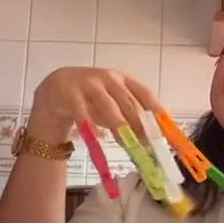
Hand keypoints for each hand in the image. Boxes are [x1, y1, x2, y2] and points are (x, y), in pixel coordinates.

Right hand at [31, 66, 159, 142]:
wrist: (56, 87)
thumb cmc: (92, 99)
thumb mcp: (113, 103)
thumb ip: (130, 117)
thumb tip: (154, 139)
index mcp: (124, 80)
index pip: (145, 94)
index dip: (157, 110)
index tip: (167, 128)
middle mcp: (109, 79)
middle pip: (128, 102)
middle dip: (140, 124)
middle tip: (149, 144)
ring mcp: (89, 84)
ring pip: (108, 106)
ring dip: (119, 126)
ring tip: (128, 143)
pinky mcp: (71, 94)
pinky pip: (82, 112)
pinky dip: (90, 125)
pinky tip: (97, 137)